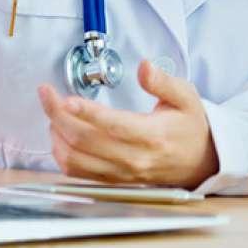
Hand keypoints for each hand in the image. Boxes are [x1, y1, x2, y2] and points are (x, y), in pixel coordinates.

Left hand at [38, 60, 219, 188]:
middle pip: (86, 141)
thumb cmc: (191, 127)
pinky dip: (61, 154)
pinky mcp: (113, 179)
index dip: (87, 114)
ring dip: (56, 135)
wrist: (201, 161)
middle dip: (58, 116)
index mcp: (152, 135)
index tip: (66, 99)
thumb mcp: (186, 96)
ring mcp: (121, 172)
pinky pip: (78, 172)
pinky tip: (58, 135)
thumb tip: (144, 67)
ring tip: (52, 111)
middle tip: (46, 94)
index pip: (114, 126)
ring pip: (76, 159)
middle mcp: (134, 158)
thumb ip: (163, 82)